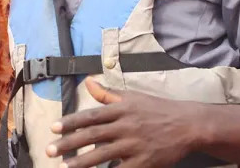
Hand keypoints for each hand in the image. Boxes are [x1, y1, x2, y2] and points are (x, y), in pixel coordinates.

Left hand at [46, 77, 201, 167]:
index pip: (90, 116)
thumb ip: (107, 93)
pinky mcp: (144, 161)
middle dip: (69, 144)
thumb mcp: (132, 97)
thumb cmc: (158, 109)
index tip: (53, 129)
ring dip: (81, 162)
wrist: (189, 124)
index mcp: (121, 109)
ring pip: (103, 155)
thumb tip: (87, 81)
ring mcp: (134, 145)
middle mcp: (126, 126)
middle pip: (92, 136)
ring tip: (64, 166)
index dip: (71, 122)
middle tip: (50, 150)